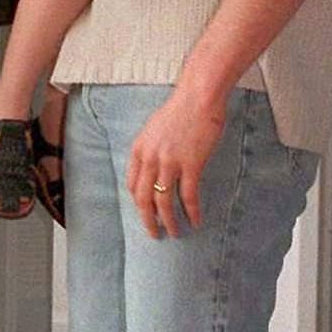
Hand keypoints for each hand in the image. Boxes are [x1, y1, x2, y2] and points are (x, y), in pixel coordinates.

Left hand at [126, 72, 228, 239]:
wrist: (198, 98)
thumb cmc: (180, 110)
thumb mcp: (154, 129)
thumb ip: (150, 149)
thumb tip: (153, 167)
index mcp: (139, 149)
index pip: (133, 184)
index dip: (138, 202)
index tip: (145, 212)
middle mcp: (150, 158)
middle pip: (144, 199)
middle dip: (148, 220)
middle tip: (154, 234)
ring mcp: (170, 162)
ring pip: (164, 202)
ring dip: (169, 222)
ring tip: (175, 233)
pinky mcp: (191, 165)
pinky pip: (188, 196)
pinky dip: (192, 212)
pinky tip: (196, 221)